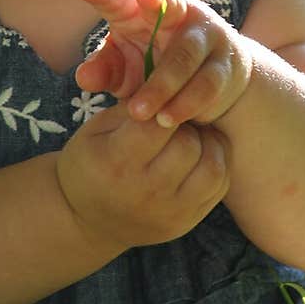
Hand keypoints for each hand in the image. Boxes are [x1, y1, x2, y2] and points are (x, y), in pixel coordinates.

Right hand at [56, 101, 228, 251]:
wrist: (85, 221)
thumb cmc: (90, 163)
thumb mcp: (96, 128)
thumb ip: (131, 106)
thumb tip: (168, 80)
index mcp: (116, 162)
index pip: (157, 125)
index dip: (165, 105)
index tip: (163, 99)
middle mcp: (144, 192)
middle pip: (188, 145)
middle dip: (185, 126)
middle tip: (176, 119)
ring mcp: (169, 212)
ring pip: (211, 166)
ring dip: (206, 143)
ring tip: (190, 135)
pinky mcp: (186, 222)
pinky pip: (219, 186)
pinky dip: (216, 163)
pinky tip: (201, 153)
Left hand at [75, 0, 252, 128]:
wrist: (215, 86)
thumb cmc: (156, 68)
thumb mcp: (127, 69)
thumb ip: (106, 70)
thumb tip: (83, 77)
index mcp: (146, 10)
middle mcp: (180, 14)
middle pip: (169, 3)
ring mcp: (207, 36)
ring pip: (185, 55)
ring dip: (161, 84)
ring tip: (137, 112)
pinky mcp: (225, 65)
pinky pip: (206, 83)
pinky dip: (185, 103)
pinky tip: (166, 120)